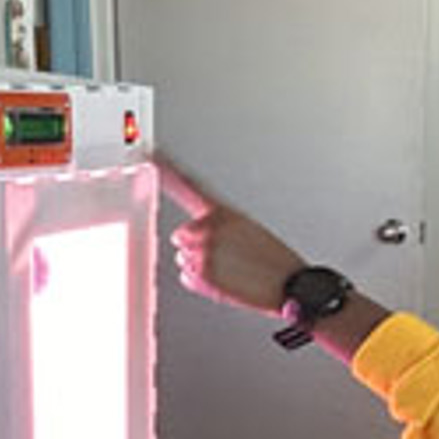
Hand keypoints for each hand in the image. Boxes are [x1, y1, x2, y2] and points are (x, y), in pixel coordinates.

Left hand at [158, 154, 305, 313]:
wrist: (290, 285)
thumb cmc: (276, 260)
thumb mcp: (251, 228)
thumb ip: (220, 223)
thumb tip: (198, 230)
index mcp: (223, 212)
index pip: (190, 186)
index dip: (167, 168)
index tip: (148, 153)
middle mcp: (209, 230)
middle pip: (180, 236)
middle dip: (195, 244)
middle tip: (224, 254)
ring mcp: (203, 253)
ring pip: (184, 258)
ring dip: (201, 265)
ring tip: (231, 269)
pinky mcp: (200, 277)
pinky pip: (187, 277)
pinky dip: (202, 283)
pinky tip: (226, 281)